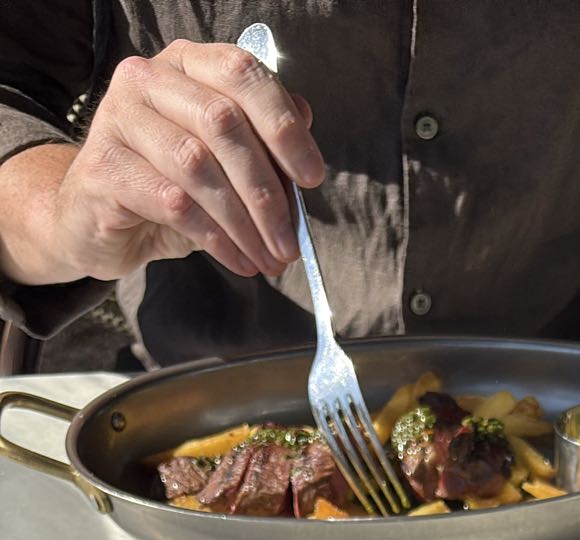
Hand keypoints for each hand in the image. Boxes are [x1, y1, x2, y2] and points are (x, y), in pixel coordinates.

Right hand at [51, 41, 324, 282]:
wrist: (94, 221)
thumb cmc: (165, 188)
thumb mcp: (222, 165)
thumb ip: (261, 146)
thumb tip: (305, 146)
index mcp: (185, 64)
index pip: (241, 73)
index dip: (283, 125)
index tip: (312, 177)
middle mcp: (148, 79)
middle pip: (223, 122)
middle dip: (267, 191)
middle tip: (289, 241)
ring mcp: (118, 118)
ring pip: (199, 165)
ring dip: (244, 223)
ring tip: (268, 259)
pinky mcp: (103, 167)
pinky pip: (174, 203)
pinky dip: (216, 239)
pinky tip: (238, 261)